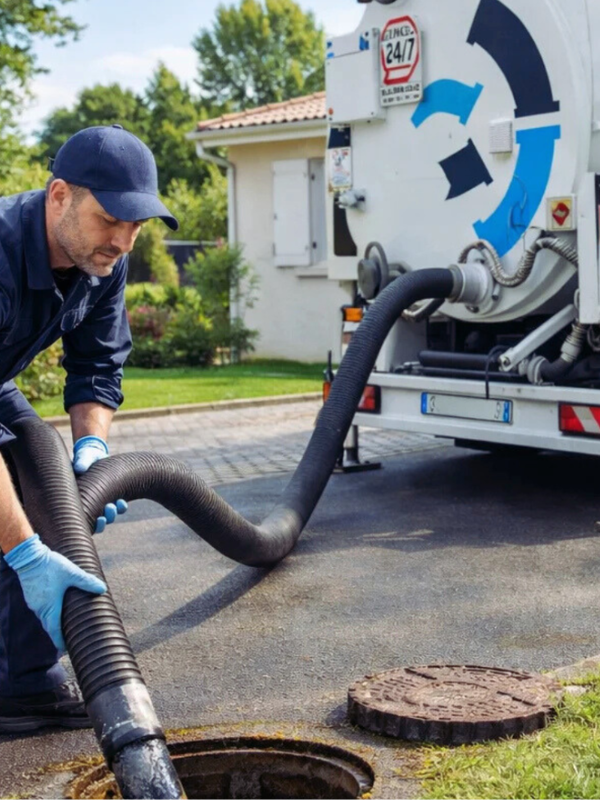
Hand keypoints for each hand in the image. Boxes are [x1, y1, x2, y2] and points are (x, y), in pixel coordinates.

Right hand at [4, 534, 106, 653]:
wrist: (29, 557)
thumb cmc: (50, 566)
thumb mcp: (72, 573)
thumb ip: (87, 581)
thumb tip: (103, 589)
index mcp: (50, 608)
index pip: (54, 632)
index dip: (61, 642)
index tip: (68, 649)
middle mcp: (40, 609)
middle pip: (49, 627)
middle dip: (58, 634)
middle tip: (70, 637)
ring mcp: (34, 603)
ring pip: (44, 618)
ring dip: (53, 622)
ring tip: (65, 623)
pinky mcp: (31, 596)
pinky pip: (40, 609)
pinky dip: (48, 612)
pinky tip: (56, 606)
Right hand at [72, 436, 127, 532]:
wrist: (96, 454)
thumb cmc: (85, 457)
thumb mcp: (82, 458)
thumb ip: (80, 462)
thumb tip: (79, 468)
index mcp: (77, 498)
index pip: (82, 516)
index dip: (90, 523)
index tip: (97, 519)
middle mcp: (89, 502)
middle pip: (95, 521)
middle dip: (102, 521)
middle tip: (104, 516)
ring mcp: (100, 501)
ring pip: (107, 515)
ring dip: (111, 514)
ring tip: (114, 507)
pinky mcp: (111, 496)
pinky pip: (117, 506)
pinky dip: (120, 507)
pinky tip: (122, 503)